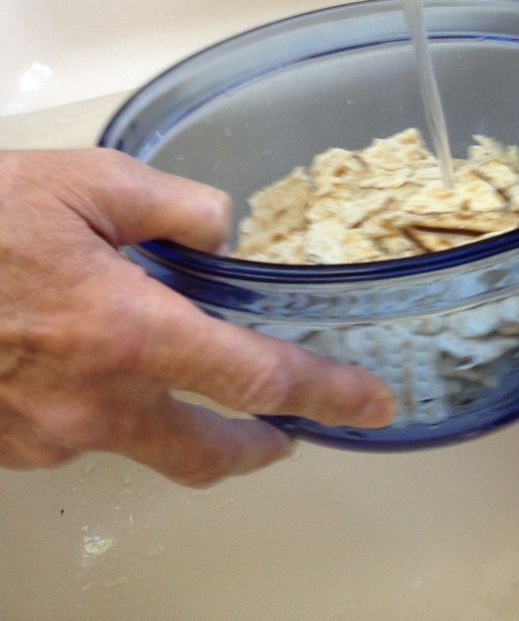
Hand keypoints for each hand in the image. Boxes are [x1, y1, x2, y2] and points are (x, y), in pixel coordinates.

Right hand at [0, 149, 394, 484]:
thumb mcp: (86, 181)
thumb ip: (173, 204)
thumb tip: (222, 228)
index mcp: (131, 333)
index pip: (258, 379)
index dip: (324, 393)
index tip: (366, 404)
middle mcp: (95, 402)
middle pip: (207, 454)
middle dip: (258, 449)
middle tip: (288, 432)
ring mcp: (44, 436)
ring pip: (137, 442)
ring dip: (171, 418)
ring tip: (175, 367)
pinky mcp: (4, 447)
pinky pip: (73, 434)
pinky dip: (101, 405)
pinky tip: (84, 358)